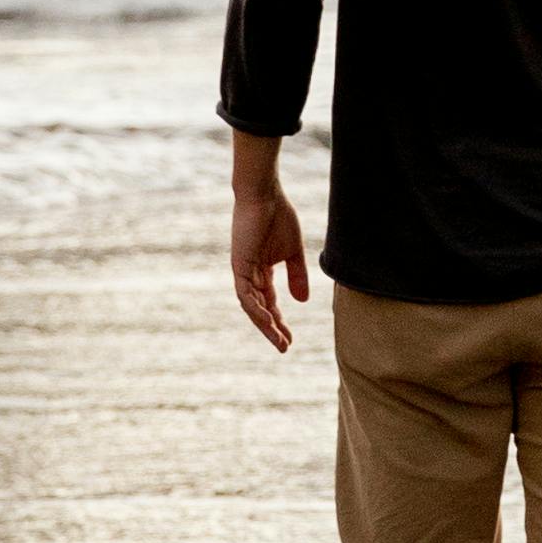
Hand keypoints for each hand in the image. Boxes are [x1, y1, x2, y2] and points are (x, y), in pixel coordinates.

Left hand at [231, 148, 310, 354]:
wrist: (264, 195)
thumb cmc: (278, 216)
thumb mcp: (293, 252)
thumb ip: (297, 276)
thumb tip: (302, 302)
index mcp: (262, 270)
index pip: (270, 301)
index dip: (279, 320)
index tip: (290, 338)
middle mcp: (249, 274)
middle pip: (260, 309)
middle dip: (272, 328)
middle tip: (284, 347)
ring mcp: (243, 271)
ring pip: (252, 307)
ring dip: (265, 325)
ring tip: (279, 341)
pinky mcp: (239, 266)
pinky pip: (246, 295)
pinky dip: (257, 310)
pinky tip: (269, 322)